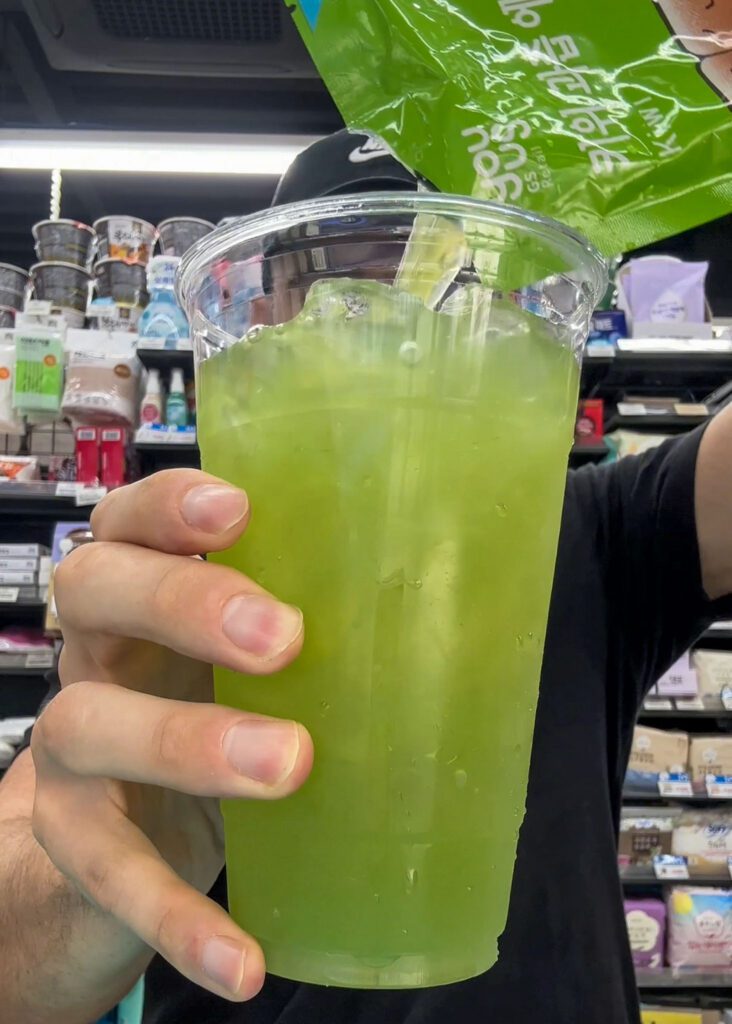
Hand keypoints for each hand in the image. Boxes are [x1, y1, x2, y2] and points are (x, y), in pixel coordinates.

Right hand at [30, 469, 312, 1001]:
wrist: (133, 826)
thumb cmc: (223, 707)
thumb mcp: (266, 658)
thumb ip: (335, 626)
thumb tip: (477, 610)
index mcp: (146, 584)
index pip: (132, 517)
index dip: (171, 506)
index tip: (239, 510)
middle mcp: (96, 647)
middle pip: (92, 590)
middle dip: (181, 604)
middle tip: (281, 637)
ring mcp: (71, 741)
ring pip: (85, 723)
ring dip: (185, 743)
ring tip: (288, 764)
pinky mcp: (74, 835)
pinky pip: (108, 873)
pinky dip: (177, 917)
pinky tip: (242, 960)